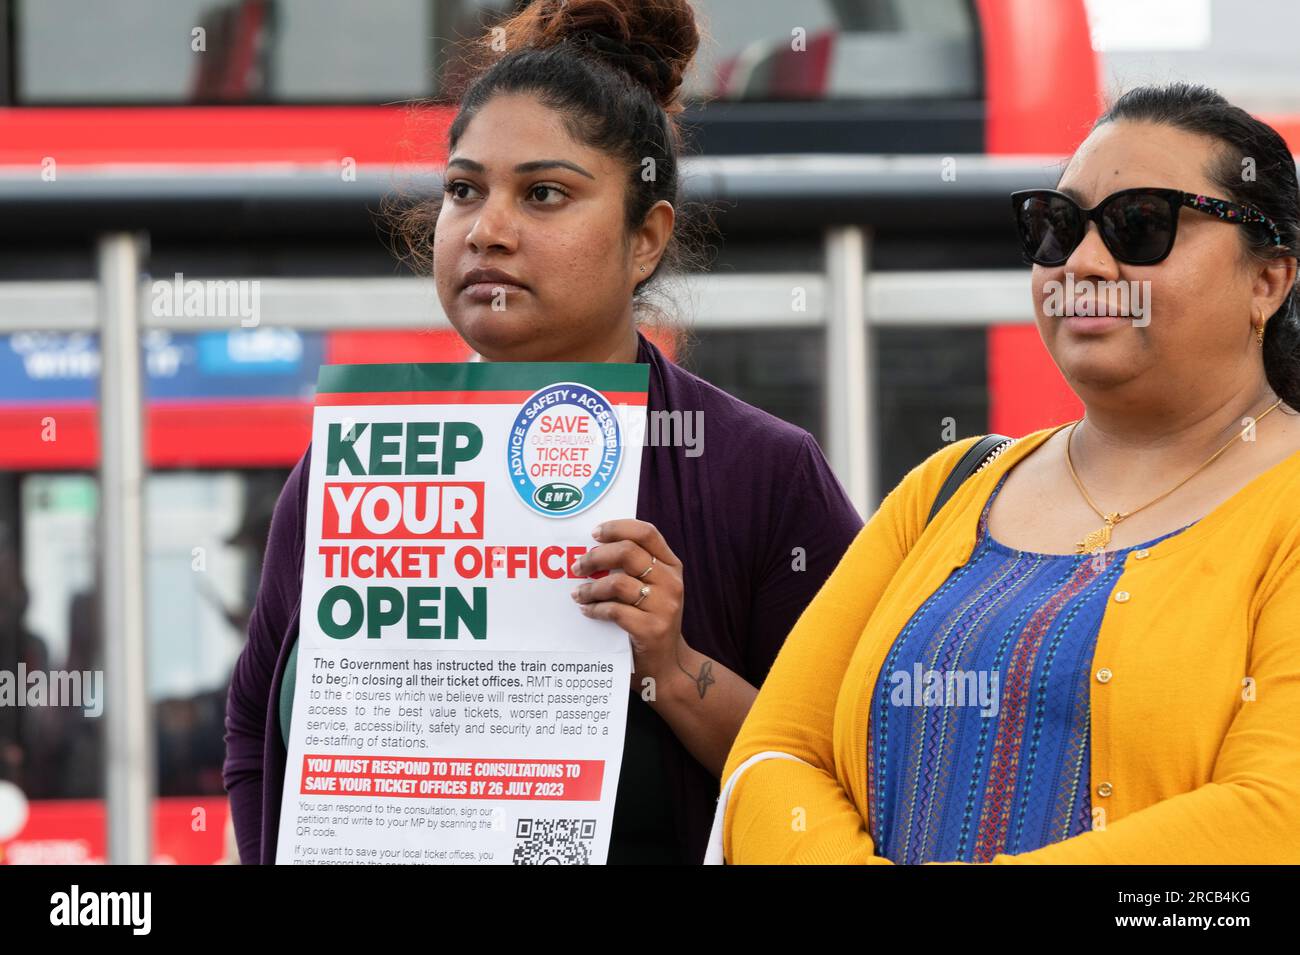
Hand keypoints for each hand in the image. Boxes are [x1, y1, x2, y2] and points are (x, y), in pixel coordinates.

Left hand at [569, 519, 684, 690]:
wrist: (668, 666)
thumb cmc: (651, 622)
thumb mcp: (654, 590)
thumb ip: (635, 568)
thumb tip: (592, 549)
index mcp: (671, 566)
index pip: (646, 532)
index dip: (617, 528)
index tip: (594, 533)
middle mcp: (671, 582)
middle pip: (627, 552)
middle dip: (595, 557)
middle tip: (577, 566)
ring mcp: (664, 606)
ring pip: (617, 583)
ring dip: (590, 588)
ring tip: (577, 594)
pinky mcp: (652, 629)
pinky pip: (614, 611)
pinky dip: (595, 609)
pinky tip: (587, 611)